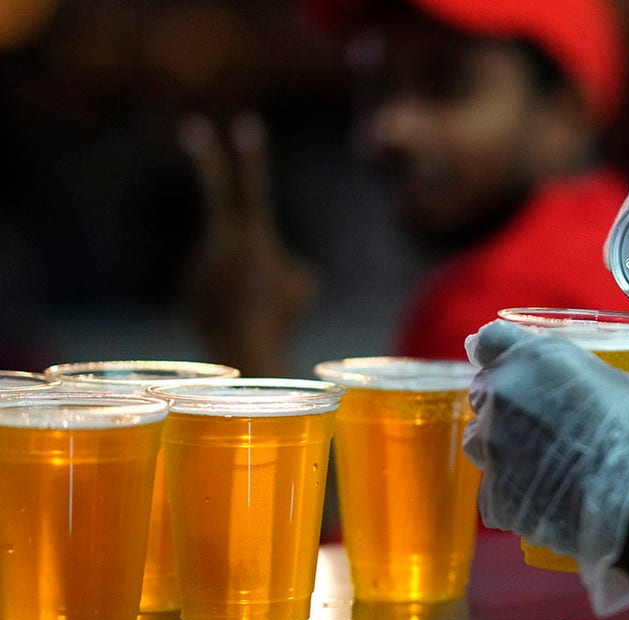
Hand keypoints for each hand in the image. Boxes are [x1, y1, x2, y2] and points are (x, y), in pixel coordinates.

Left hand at [179, 113, 315, 375]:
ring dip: (246, 278)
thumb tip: (275, 262)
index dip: (254, 155)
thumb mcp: (304, 288)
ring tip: (253, 306)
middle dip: (207, 157)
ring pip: (233, 257)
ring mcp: (201, 262)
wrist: (242, 353)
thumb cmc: (281, 319)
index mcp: (255, 238)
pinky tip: (238, 317)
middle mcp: (221, 242)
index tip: (247, 123)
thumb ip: (289, 265)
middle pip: (218, 192)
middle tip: (193, 128)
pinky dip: (231, 297)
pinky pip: (217, 280)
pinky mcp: (190, 285)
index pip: (256, 186)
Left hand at [463, 320, 628, 615]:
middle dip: (507, 403)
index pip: (492, 340)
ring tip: (544, 465)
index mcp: (539, 359)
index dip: (500, 350)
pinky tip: (547, 503)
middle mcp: (505, 400)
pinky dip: (515, 498)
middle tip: (544, 420)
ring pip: (482, 444)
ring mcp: (496, 453)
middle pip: (485, 393)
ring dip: (505, 449)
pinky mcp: (498, 501)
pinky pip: (496, 496)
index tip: (510, 361)